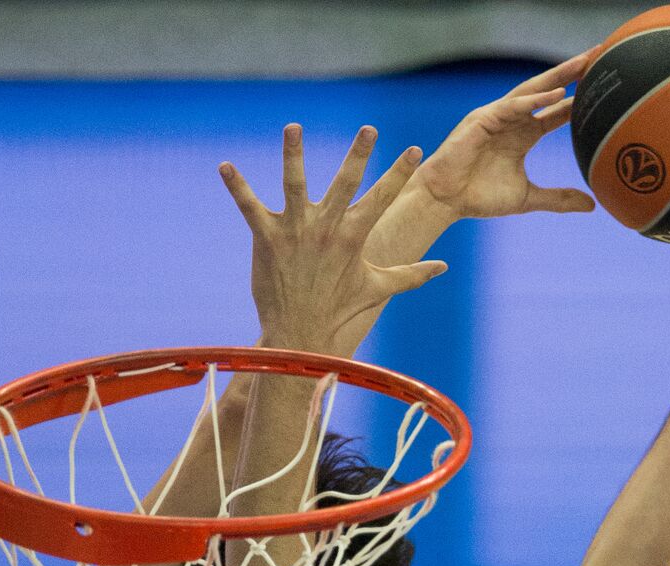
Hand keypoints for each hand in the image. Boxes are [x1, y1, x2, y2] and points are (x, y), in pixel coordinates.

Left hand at [220, 124, 446, 353]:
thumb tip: (444, 267)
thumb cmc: (339, 308)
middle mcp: (326, 230)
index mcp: (353, 237)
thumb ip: (412, 274)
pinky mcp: (266, 238)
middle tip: (369, 129)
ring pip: (295, 185)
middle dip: (359, 155)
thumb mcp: (377, 288)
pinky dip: (237, 187)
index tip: (414, 149)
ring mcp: (295, 232)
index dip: (399, 174)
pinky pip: (249, 207)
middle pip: (345, 184)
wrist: (299, 332)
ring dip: (293, 155)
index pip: (382, 198)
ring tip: (294, 128)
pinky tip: (225, 167)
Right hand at [412, 50, 598, 219]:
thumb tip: (592, 205)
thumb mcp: (528, 198)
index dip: (579, 100)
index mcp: (524, 135)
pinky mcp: (482, 119)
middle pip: (548, 91)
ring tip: (583, 63)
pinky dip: (533, 100)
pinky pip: (511, 106)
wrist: (446, 200)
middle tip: (599, 56)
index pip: (557, 112)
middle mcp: (513, 120)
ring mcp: (498, 117)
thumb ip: (558, 199)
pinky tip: (556, 94)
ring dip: (558, 76)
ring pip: (532, 90)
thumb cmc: (480, 197)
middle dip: (573, 73)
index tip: (605, 89)